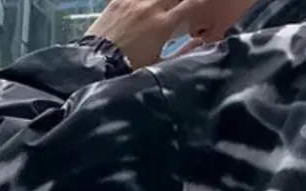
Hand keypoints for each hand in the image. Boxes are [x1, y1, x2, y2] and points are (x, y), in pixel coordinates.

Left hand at [88, 0, 209, 67]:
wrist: (98, 63)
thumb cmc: (131, 69)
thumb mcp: (160, 66)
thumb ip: (182, 53)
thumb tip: (199, 44)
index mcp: (163, 24)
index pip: (191, 5)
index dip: (202, 3)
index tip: (207, 7)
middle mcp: (150, 6)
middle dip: (183, 1)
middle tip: (184, 9)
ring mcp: (133, 0)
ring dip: (165, 1)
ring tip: (165, 9)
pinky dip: (146, 1)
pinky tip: (147, 6)